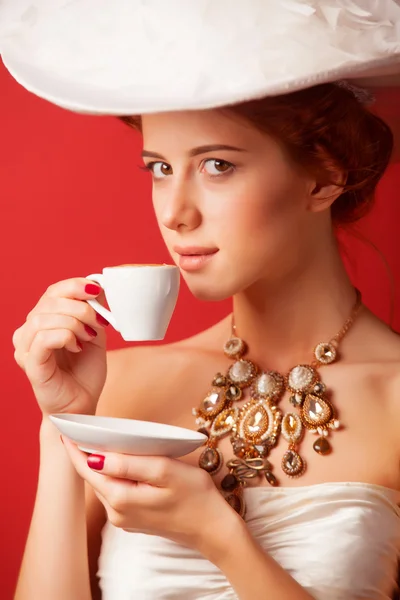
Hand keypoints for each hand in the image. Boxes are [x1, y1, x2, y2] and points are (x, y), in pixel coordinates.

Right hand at [12, 278, 108, 416]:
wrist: (82, 405)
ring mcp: (26, 348)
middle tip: (99, 322)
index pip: (53, 292)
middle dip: (80, 307)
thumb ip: (93, 313)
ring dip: (74, 323)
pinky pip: (42, 339)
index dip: (74, 285)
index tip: (97, 290)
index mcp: (42, 321)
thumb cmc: (84, 372)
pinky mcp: (30, 364)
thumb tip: (99, 288)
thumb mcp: (95, 335)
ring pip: (44, 318)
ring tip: (88, 337)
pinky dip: (65, 336)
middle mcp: (28, 332)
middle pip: (49, 301)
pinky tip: (77, 347)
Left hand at [62, 437, 239, 557]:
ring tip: (98, 443)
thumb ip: (129, 463)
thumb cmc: (195, 497)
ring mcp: (125, 519)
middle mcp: (117, 513)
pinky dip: (114, 476)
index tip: (65, 431)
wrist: (214, 530)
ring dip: (100, 465)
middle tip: (79, 431)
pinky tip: (120, 464)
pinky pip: (117, 493)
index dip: (75, 449)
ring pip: (106, 485)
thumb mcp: (164, 471)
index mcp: (121, 499)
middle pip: (94, 478)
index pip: (88, 470)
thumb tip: (96, 457)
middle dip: (85, 455)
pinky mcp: (135, 519)